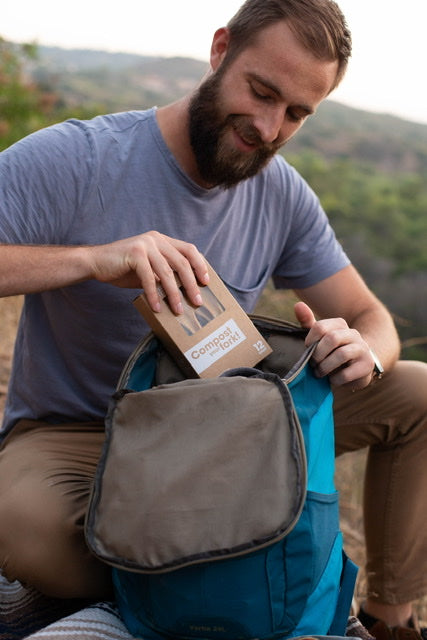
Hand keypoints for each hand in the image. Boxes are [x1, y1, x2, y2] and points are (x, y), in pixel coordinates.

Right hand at [88, 231, 208, 314]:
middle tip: (197, 302)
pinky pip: (149, 277)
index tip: (206, 282)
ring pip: (167, 272)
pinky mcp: (134, 253)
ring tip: (178, 310)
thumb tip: (184, 292)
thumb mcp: (149, 270)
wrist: (96, 263)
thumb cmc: (123, 268)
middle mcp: (156, 239)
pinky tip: (157, 308)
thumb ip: (164, 275)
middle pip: (182, 262)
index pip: (189, 250)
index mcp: (162, 240)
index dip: (200, 266)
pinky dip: (154, 294)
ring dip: (174, 293)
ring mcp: (145, 244)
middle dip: (191, 284)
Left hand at [294, 301, 374, 389]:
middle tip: (313, 364)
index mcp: (340, 324)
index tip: (308, 351)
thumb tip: (298, 305)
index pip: (320, 327)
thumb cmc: (332, 351)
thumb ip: (308, 323)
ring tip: (320, 373)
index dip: (310, 341)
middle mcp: (353, 333)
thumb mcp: (320, 338)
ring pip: (341, 354)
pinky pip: (347, 373)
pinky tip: (333, 380)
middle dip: (318, 354)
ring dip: (325, 367)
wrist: (358, 368)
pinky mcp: (367, 365)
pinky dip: (335, 379)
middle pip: (332, 338)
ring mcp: (363, 349)